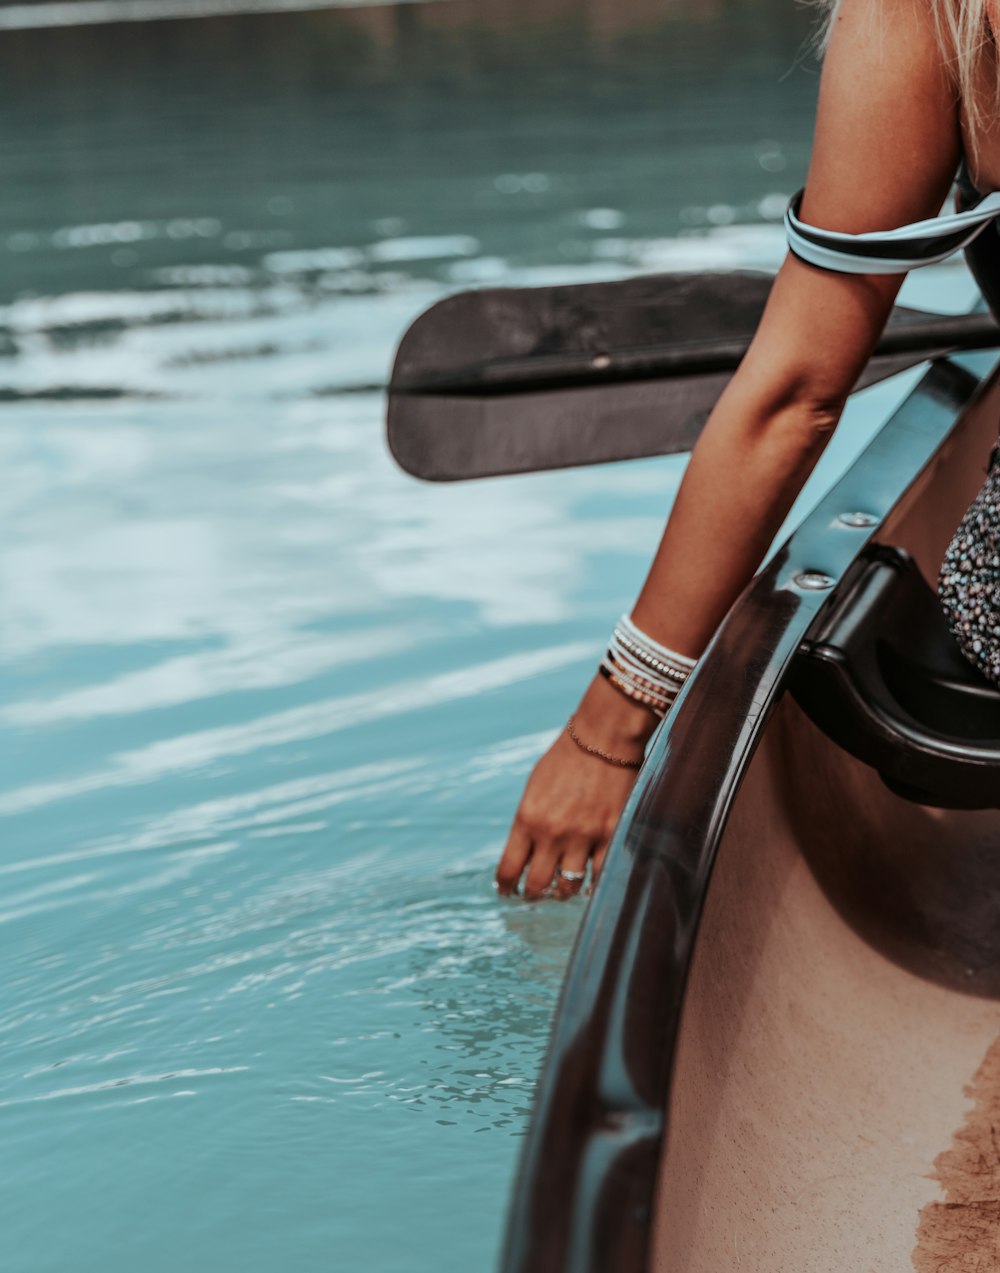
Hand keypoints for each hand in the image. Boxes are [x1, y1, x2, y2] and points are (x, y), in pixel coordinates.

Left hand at [495, 674, 658, 899]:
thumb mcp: (534, 789)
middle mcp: (552, 833)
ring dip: (562, 891)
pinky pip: (599, 874)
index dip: (506, 887)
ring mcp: (583, 836)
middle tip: (534, 895)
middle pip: (537, 885)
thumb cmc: (565, 759)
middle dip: (532, 895)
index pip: (509, 869)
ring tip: (562, 889)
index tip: (507, 892)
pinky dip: (593, 884)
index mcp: (527, 819)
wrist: (602, 738)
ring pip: (568, 886)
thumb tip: (525, 853)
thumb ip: (528, 821)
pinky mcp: (611, 834)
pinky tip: (590, 885)